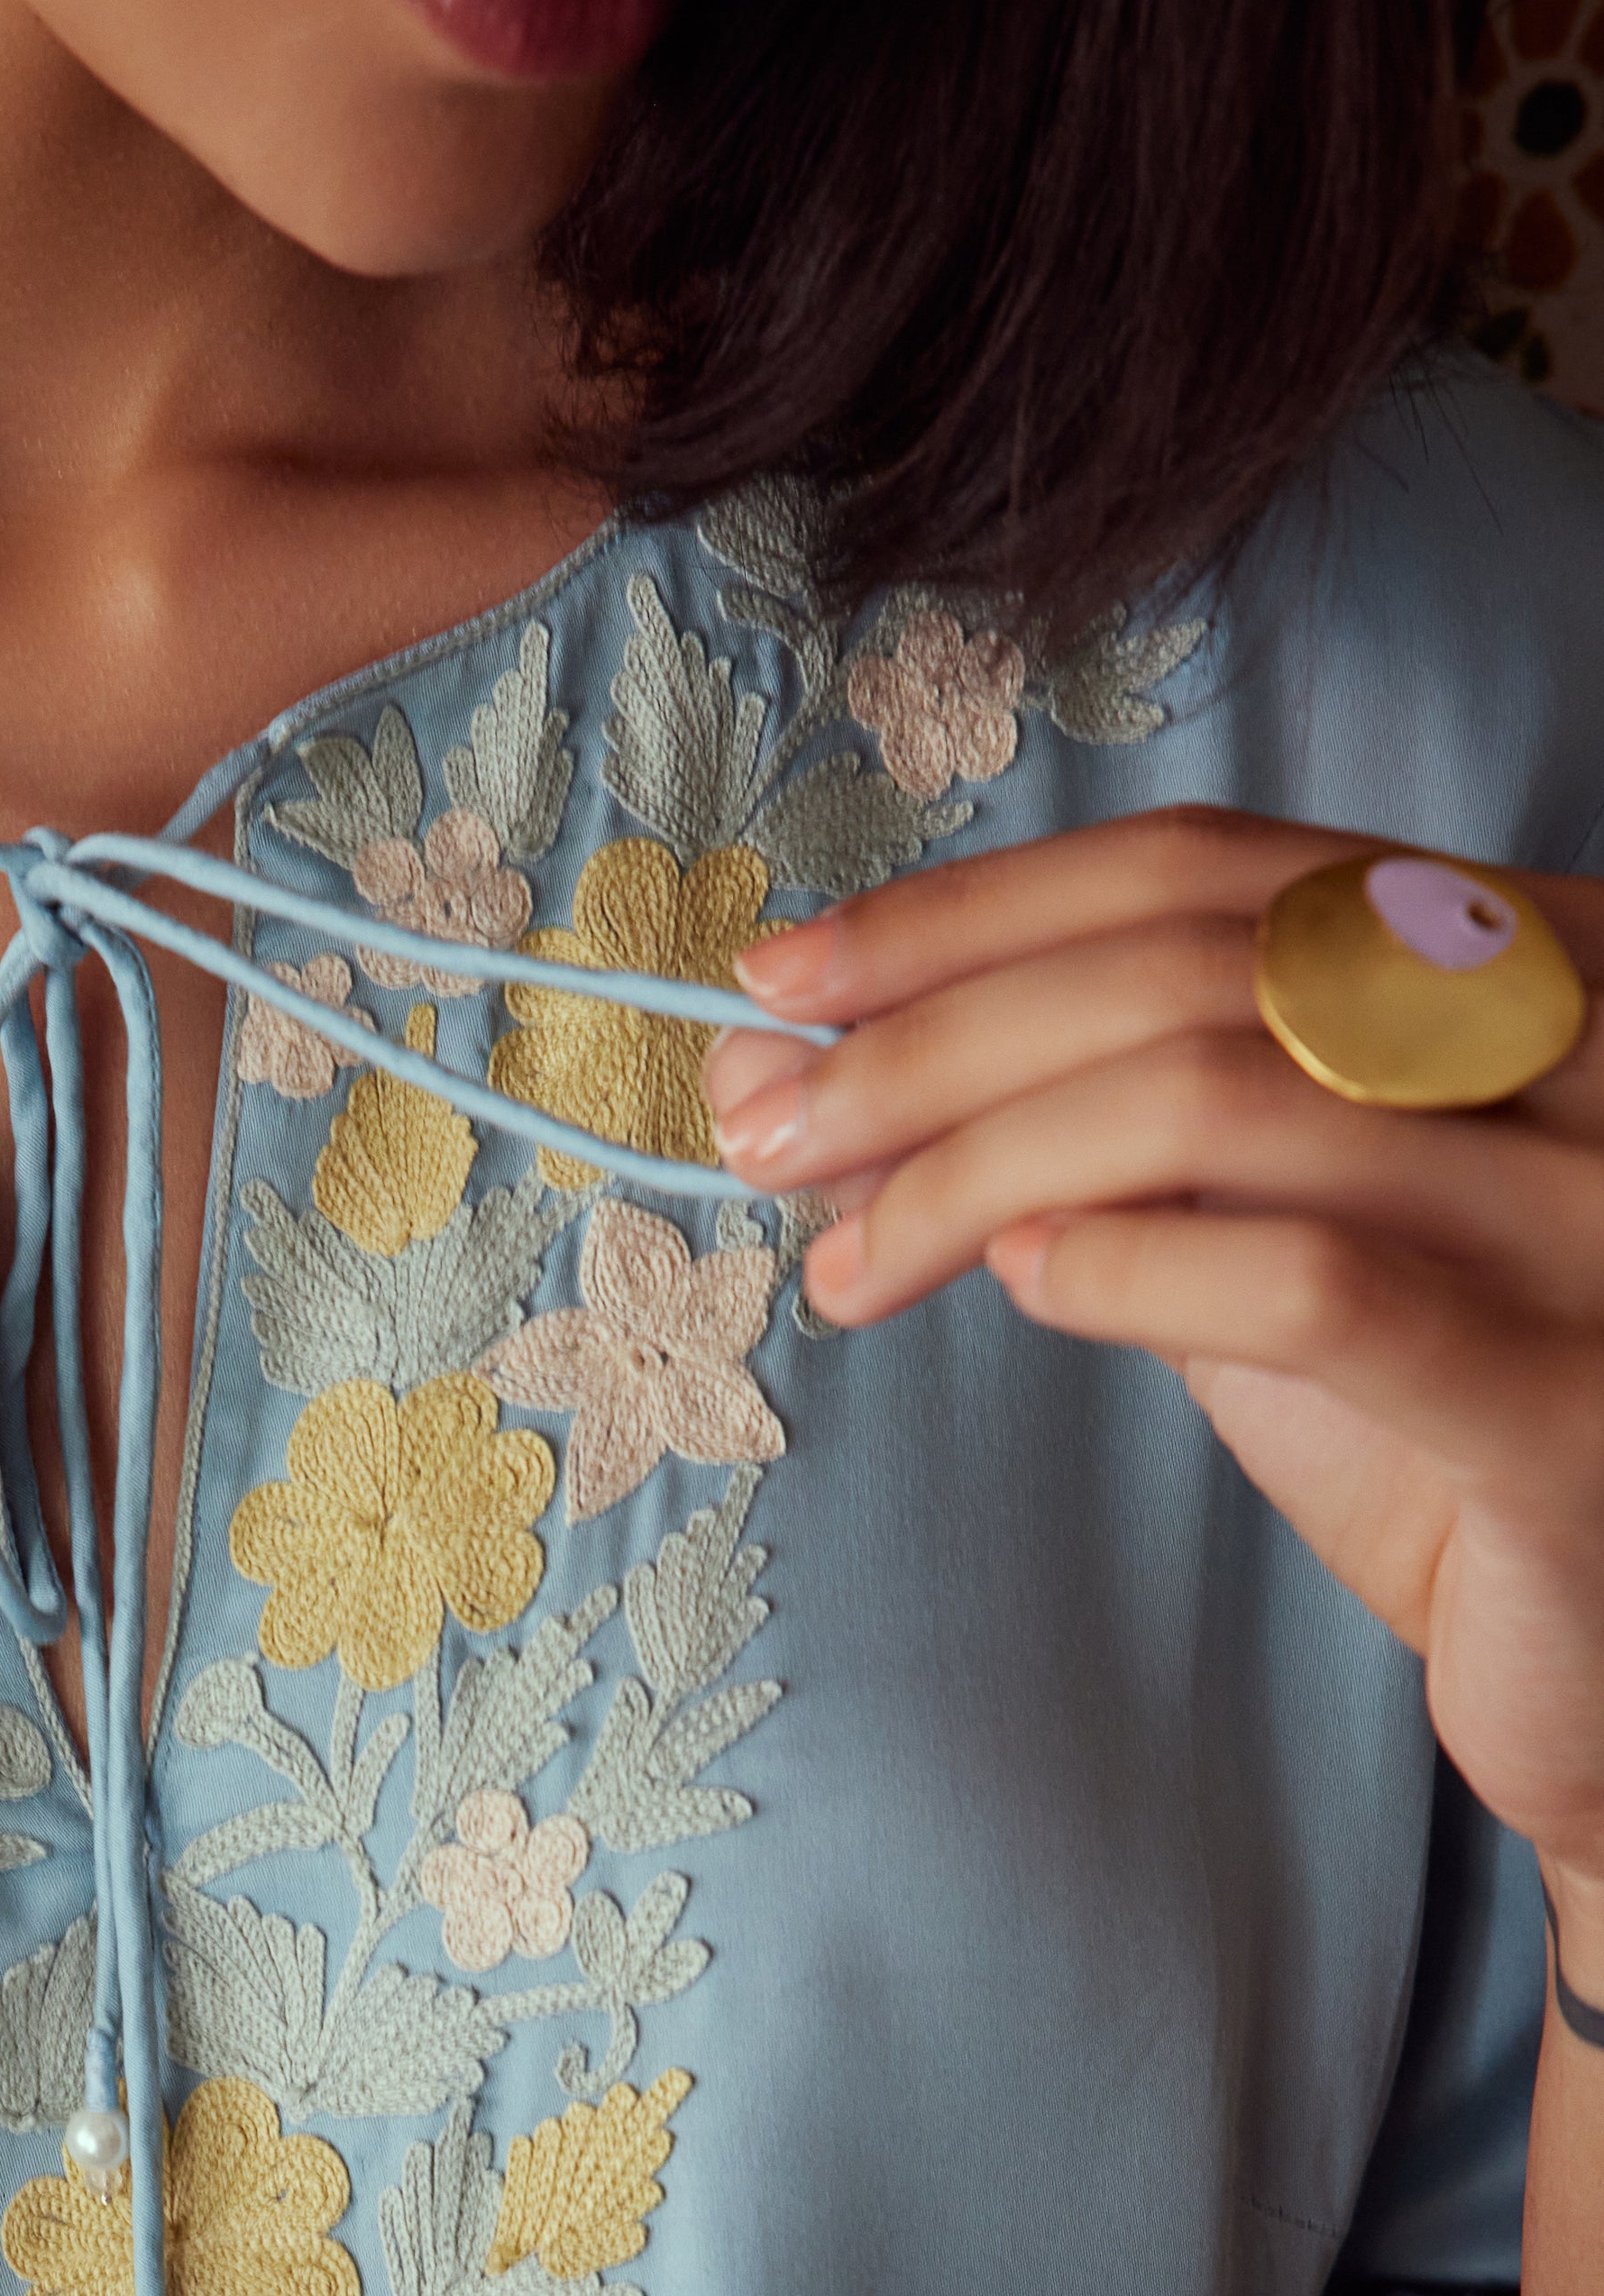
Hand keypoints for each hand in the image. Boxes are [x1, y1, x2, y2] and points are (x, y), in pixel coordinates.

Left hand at [705, 809, 1603, 1963]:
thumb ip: (1088, 1141)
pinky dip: (1134, 1267)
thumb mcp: (1259, 1238)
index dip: (972, 914)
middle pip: (1194, 969)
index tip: (785, 982)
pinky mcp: (1559, 1406)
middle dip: (938, 1041)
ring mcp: (1590, 1223)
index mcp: (1526, 957)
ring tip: (848, 1259)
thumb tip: (799, 1076)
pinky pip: (1317, 1287)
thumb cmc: (1424, 1428)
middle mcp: (1588, 1051)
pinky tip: (1020, 1285)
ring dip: (980, 1167)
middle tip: (772, 1131)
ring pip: (1227, 1102)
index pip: (1208, 867)